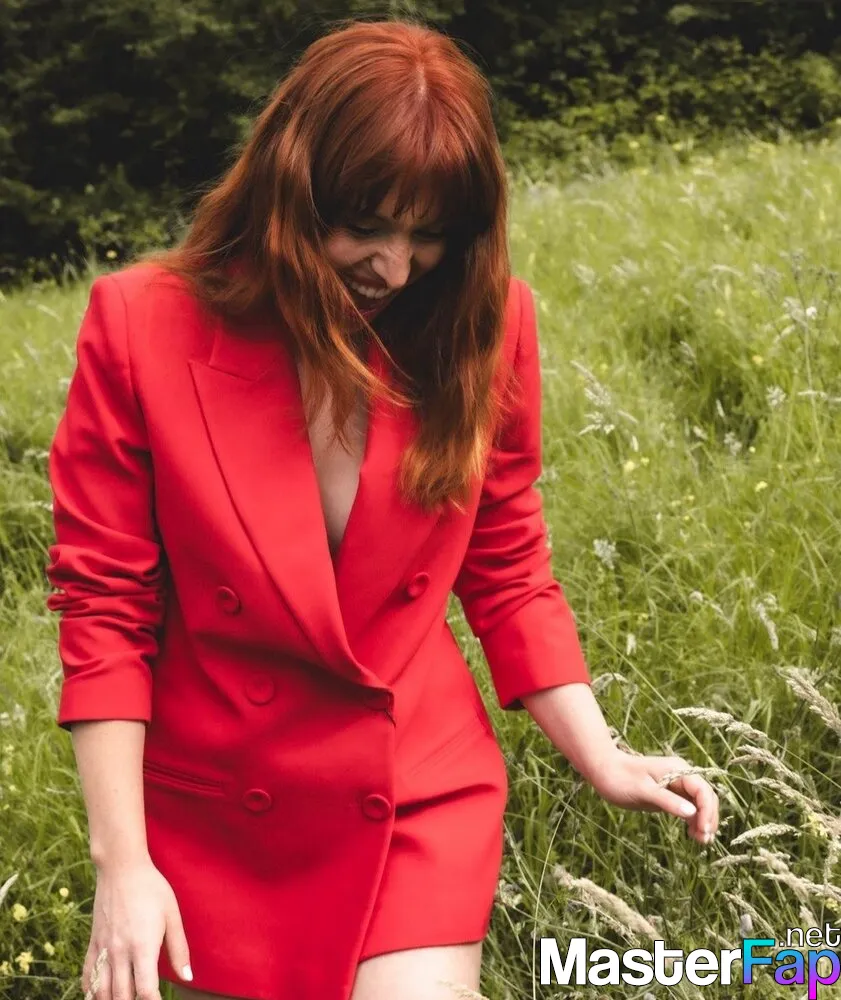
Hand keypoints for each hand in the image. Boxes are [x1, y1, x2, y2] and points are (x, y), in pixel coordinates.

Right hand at [82, 857, 192, 999]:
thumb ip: (179, 948)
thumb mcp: (172, 915)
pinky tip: (99, 994)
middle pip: (122, 996)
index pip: (145, 991)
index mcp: (143, 946)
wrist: (121, 868)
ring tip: (124, 999)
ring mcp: (104, 949)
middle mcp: (120, 952)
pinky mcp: (93, 943)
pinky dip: (91, 991)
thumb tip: (188, 977)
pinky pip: (87, 975)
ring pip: (101, 991)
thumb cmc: (151, 889)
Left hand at [586, 748, 719, 845]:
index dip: (707, 811)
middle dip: (708, 818)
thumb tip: (692, 814)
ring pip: (699, 804)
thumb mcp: (643, 791)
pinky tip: (692, 834)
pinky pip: (688, 808)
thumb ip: (667, 801)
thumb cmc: (620, 778)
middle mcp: (680, 775)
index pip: (702, 791)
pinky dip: (693, 820)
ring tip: (701, 841)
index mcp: (677, 769)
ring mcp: (676, 785)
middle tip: (705, 840)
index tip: (703, 831)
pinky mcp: (669, 795)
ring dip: (703, 821)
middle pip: (705, 797)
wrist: (604, 771)